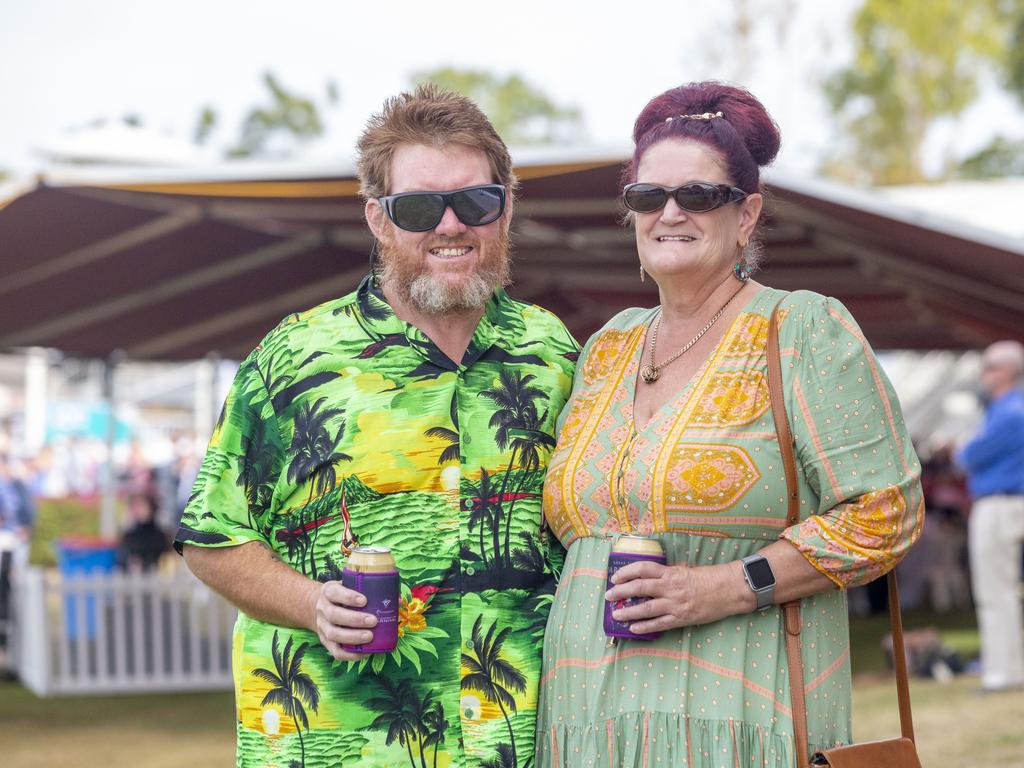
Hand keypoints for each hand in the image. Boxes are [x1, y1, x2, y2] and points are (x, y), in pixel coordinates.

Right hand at [313, 580, 376, 660]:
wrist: (322, 606)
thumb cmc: (344, 596)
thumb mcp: (351, 587)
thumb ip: (371, 591)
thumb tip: (398, 601)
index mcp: (328, 592)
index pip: (334, 592)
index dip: (348, 597)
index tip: (364, 600)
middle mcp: (322, 609)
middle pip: (333, 615)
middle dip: (354, 619)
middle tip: (373, 621)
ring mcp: (322, 626)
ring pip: (333, 634)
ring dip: (353, 637)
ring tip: (370, 637)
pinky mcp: (325, 642)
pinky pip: (335, 652)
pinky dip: (350, 654)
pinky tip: (365, 652)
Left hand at [605, 560, 745, 633]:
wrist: (727, 591)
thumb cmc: (707, 578)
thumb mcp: (685, 570)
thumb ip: (668, 573)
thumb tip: (651, 575)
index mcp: (670, 572)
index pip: (643, 568)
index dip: (627, 572)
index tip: (615, 576)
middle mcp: (670, 587)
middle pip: (639, 587)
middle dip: (621, 591)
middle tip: (608, 595)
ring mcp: (674, 604)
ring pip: (646, 608)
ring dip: (628, 612)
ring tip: (616, 614)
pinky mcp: (681, 618)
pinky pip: (659, 624)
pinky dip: (644, 626)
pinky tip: (633, 628)